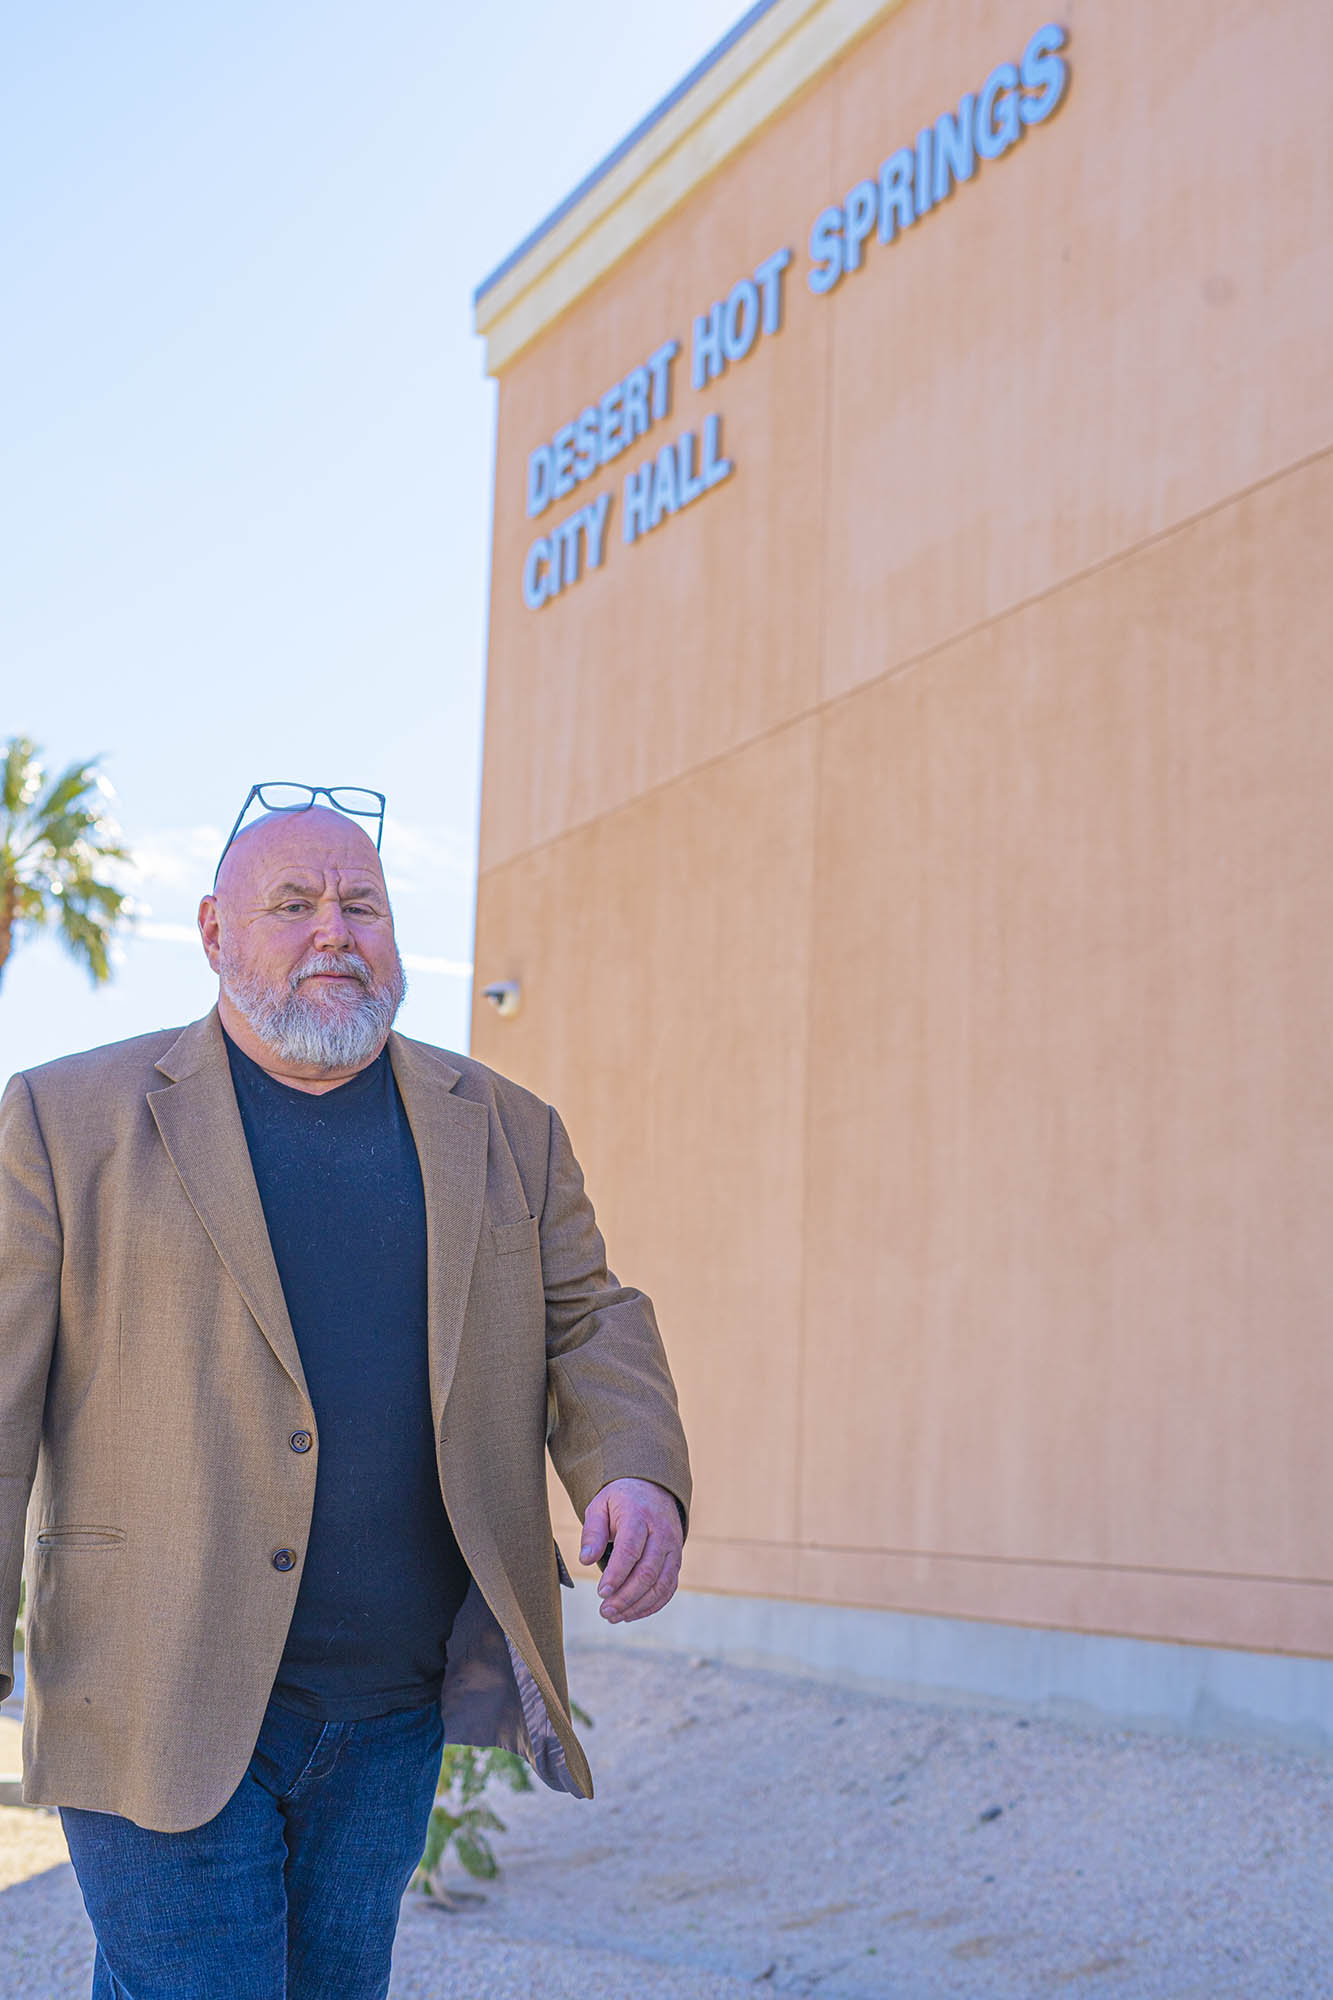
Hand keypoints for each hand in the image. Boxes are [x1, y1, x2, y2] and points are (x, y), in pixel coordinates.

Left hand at [579, 1476, 682, 1623]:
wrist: (651, 1488)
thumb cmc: (620, 1501)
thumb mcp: (600, 1506)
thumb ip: (592, 1532)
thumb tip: (586, 1560)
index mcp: (638, 1515)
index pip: (630, 1550)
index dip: (616, 1574)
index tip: (601, 1593)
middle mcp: (661, 1532)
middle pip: (647, 1571)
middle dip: (625, 1596)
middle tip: (605, 1611)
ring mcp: (673, 1547)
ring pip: (661, 1584)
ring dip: (638, 1605)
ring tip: (614, 1616)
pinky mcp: (676, 1560)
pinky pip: (669, 1588)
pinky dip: (652, 1605)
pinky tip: (632, 1613)